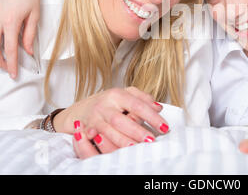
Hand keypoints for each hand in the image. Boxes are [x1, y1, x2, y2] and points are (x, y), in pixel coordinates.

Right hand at [54, 86, 169, 153]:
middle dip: (136, 131)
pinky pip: (96, 141)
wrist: (82, 109)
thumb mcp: (127, 95)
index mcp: (117, 95)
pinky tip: (115, 153)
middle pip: (121, 120)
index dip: (151, 116)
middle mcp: (104, 105)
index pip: (137, 105)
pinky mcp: (86, 130)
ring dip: (122, 141)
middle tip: (151, 140)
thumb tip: (159, 108)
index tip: (164, 127)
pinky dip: (105, 147)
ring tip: (135, 148)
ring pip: (108, 132)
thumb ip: (144, 99)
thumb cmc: (110, 102)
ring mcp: (94, 118)